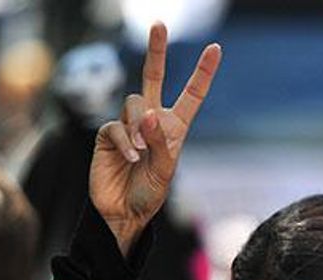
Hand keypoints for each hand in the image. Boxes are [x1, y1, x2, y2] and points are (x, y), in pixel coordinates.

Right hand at [91, 23, 221, 256]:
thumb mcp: (165, 171)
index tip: (215, 49)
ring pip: (133, 102)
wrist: (123, 212)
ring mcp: (128, 125)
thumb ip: (159, 142)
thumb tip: (147, 114)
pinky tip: (130, 157)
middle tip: (159, 24)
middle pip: (153, 78)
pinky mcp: (107, 134)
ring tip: (140, 154)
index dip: (202, 73)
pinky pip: (115, 125)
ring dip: (139, 126)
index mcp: (174, 128)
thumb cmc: (149, 193)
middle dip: (156, 51)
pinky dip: (125, 141)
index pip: (191, 95)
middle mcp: (151, 120)